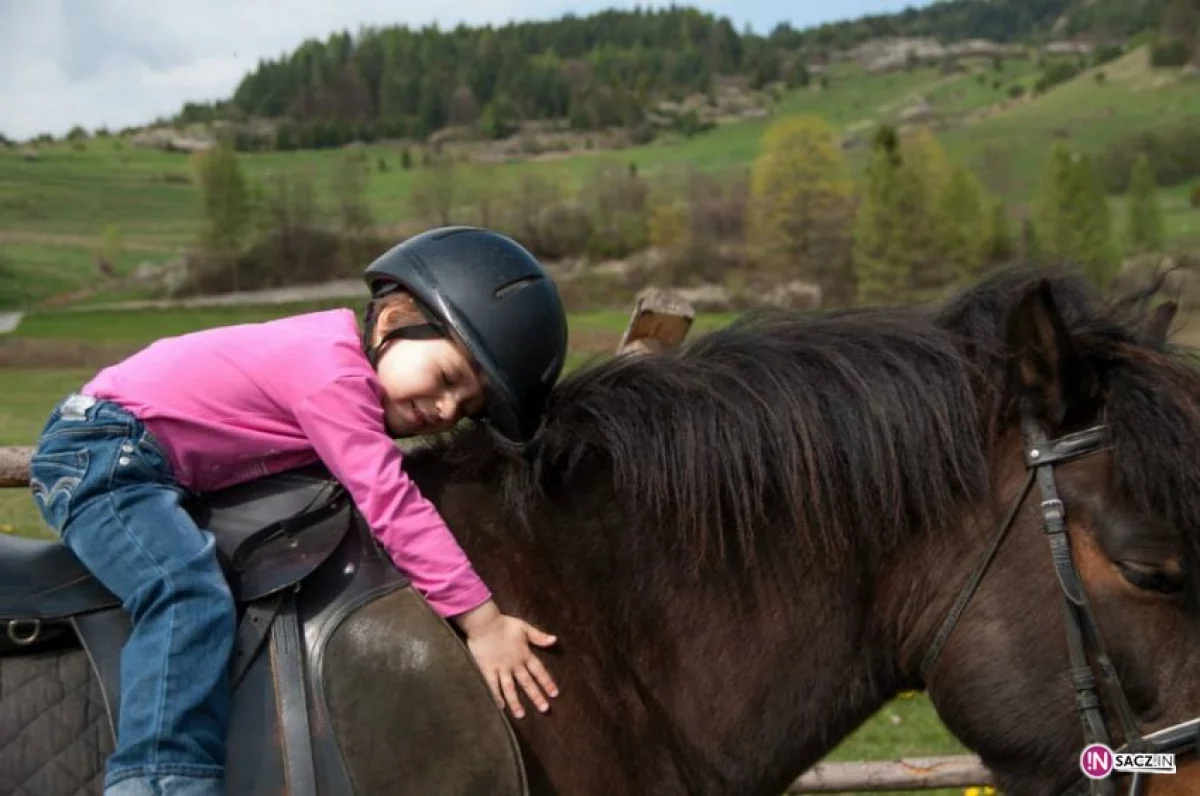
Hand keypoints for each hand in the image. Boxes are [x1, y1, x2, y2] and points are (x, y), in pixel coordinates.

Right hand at [453, 600, 559, 718]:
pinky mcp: (487, 669)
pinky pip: (492, 686)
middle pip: (527, 683)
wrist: (484, 623)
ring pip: (510, 688)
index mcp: (524, 654)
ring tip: (521, 715)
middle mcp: (514, 664)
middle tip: (544, 709)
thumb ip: (539, 637)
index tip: (555, 694)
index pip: (539, 671)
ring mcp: (501, 668)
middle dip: (536, 696)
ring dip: (516, 702)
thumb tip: (555, 640)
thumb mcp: (524, 628)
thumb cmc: (504, 624)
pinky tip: (500, 708)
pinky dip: (496, 697)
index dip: (547, 682)